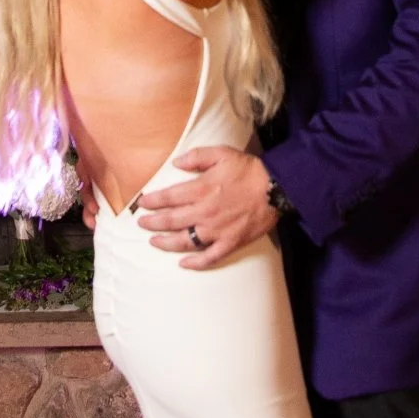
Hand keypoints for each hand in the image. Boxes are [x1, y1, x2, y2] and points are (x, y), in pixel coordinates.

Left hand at [135, 146, 275, 268]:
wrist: (277, 188)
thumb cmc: (249, 170)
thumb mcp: (221, 153)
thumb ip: (196, 157)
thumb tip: (176, 163)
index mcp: (201, 189)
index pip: (169, 197)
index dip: (152, 201)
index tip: (142, 203)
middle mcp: (205, 212)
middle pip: (171, 221)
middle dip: (152, 223)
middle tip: (141, 224)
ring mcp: (217, 230)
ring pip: (185, 241)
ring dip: (166, 243)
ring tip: (154, 242)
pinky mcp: (230, 242)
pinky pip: (210, 257)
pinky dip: (196, 263)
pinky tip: (184, 264)